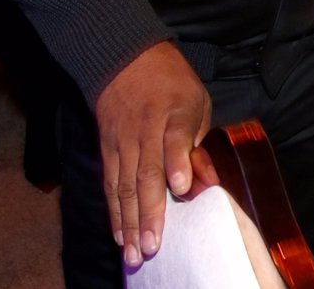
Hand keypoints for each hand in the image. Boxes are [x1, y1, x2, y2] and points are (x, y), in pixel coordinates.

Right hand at [94, 41, 212, 265]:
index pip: (176, 138)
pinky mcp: (107, 148)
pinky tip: (119, 234)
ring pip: (124, 185)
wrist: (126, 59)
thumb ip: (199, 142)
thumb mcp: (197, 101)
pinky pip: (109, 184)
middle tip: (153, 246)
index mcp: (175, 113)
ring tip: (134, 253)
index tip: (181, 188)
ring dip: (128, 222)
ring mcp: (123, 140)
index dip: (179, 162)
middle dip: (150, 212)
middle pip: (146, 172)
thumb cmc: (171, 84)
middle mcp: (146, 129)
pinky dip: (113, 211)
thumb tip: (206, 182)